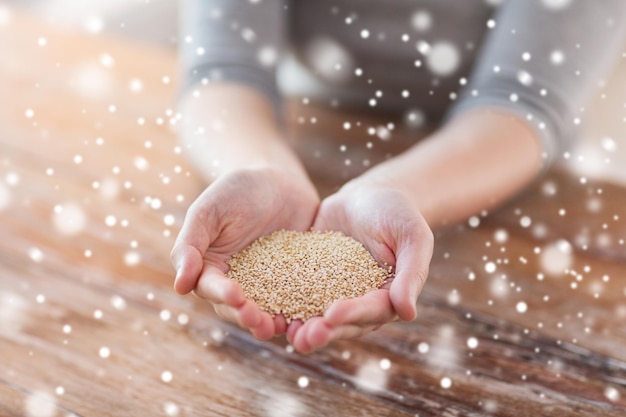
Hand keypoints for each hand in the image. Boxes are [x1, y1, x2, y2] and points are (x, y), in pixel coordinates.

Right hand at [170, 167, 318, 339]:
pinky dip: (301, 311)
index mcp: (211, 268)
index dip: (222, 295)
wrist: (277, 179)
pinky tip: (310, 317)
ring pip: (267, 310)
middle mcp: (237, 282)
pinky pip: (297, 299)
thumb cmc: (236, 190)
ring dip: (272, 323)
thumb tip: (179, 286)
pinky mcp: (294, 281)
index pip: (212, 288)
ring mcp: (267, 284)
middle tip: (260, 322)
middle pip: (238, 308)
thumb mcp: (209, 210)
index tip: (236, 297)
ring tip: (282, 329)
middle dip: (248, 316)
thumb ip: (191, 244)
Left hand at [286, 182, 433, 352]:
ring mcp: (333, 294)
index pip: (371, 311)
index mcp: (387, 297)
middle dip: (323, 331)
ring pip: (317, 317)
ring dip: (302, 327)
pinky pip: (297, 295)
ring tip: (284, 332)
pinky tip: (266, 308)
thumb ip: (411, 272)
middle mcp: (359, 302)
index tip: (333, 314)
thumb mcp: (412, 235)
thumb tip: (408, 312)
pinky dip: (284, 304)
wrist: (368, 196)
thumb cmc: (398, 213)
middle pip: (342, 324)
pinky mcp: (311, 281)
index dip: (352, 314)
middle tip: (304, 337)